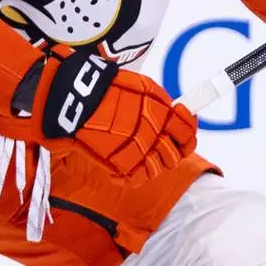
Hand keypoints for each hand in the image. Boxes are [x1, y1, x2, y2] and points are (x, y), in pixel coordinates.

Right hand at [29, 49, 197, 181]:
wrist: (79, 96)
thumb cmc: (106, 87)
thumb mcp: (141, 87)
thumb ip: (158, 103)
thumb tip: (172, 114)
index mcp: (162, 109)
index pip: (187, 130)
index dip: (187, 132)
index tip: (179, 127)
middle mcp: (155, 131)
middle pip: (176, 154)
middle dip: (171, 152)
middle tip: (157, 146)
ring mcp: (140, 148)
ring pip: (158, 168)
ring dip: (151, 165)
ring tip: (139, 158)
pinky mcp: (122, 162)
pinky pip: (137, 178)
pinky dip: (131, 178)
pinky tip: (121, 172)